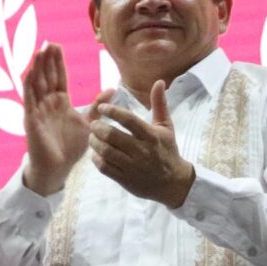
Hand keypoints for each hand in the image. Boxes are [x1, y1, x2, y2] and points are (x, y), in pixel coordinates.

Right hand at [19, 43, 91, 195]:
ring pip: (36, 83)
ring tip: (39, 51)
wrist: (58, 167)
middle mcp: (47, 103)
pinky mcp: (31, 119)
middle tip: (49, 42)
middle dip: (47, 60)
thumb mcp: (88, 122)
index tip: (57, 46)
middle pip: (47, 76)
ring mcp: (38, 110)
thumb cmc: (71, 147)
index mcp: (60, 102)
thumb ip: (98, 106)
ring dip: (37, 67)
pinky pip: (29, 99)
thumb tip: (112, 88)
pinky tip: (30, 71)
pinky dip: (29, 84)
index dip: (57, 62)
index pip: (58, 77)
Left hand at [88, 81, 194, 207]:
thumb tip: (159, 82)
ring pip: (106, 152)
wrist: (173, 183)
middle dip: (98, 128)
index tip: (102, 108)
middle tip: (94, 124)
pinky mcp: (125, 180)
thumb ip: (159, 104)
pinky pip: (105, 168)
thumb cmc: (167, 151)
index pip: (129, 120)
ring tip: (92, 137)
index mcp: (151, 136)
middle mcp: (142, 151)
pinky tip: (96, 153)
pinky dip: (97, 159)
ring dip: (95, 142)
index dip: (113, 111)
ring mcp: (132, 167)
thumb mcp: (166, 127)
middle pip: (113, 136)